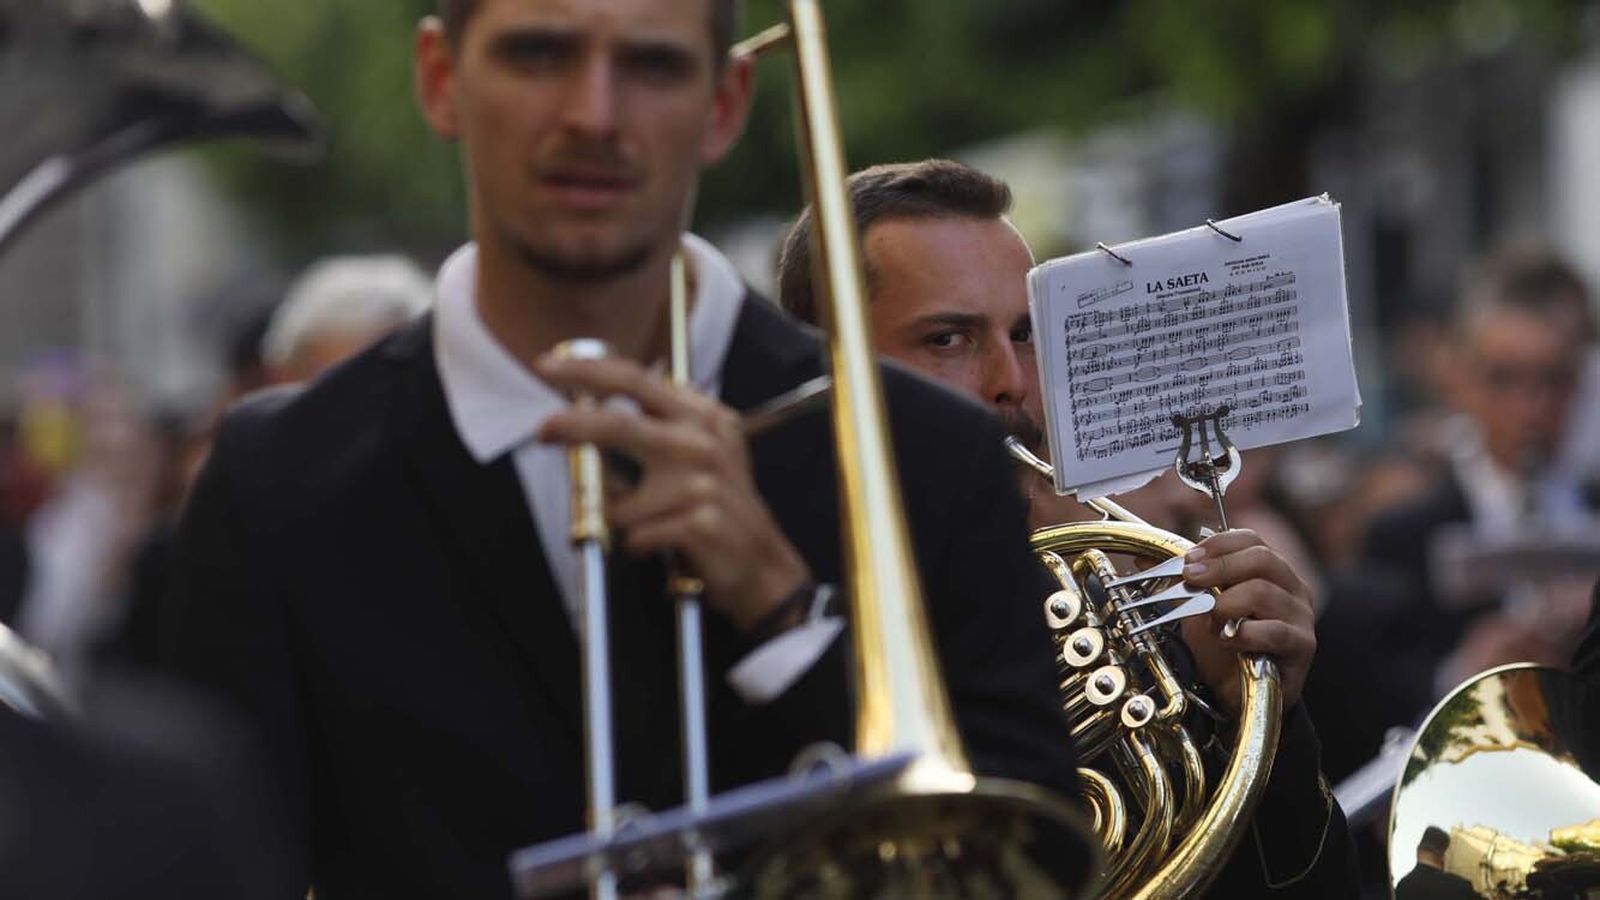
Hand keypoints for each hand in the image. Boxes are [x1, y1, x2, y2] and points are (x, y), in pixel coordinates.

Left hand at [535, 353, 810, 631]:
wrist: (762, 563)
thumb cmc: (722, 506)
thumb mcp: (703, 450)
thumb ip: (658, 423)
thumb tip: (587, 414)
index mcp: (702, 415)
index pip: (635, 379)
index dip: (586, 370)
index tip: (549, 368)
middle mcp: (703, 441)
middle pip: (616, 425)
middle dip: (570, 426)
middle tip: (543, 430)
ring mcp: (702, 482)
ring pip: (619, 501)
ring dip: (621, 519)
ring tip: (649, 525)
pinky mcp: (698, 522)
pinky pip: (635, 535)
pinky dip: (639, 545)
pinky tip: (665, 544)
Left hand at [1176, 529, 1316, 715]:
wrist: (1236, 692)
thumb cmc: (1223, 646)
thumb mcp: (1196, 608)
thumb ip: (1179, 583)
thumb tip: (1142, 558)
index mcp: (1270, 571)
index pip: (1252, 540)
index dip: (1219, 545)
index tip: (1188, 559)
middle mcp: (1291, 588)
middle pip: (1262, 558)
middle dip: (1219, 566)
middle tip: (1190, 578)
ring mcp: (1300, 616)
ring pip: (1264, 592)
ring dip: (1227, 603)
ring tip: (1211, 620)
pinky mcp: (1302, 645)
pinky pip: (1275, 631)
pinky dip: (1244, 633)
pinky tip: (1229, 640)